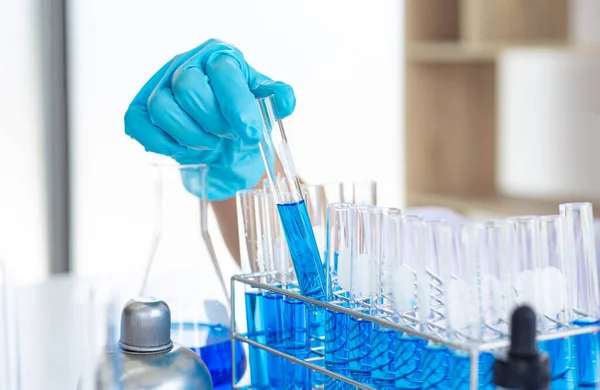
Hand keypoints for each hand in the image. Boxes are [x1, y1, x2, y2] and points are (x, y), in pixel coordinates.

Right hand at [124, 38, 295, 199]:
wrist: (224, 146)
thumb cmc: (242, 119)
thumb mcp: (266, 107)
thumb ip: (278, 100)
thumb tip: (285, 100)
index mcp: (221, 57)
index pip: (224, 73)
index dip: (238, 106)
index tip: (251, 133)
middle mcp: (187, 63)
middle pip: (188, 87)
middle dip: (212, 122)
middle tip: (228, 136)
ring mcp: (160, 85)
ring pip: (162, 107)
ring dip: (190, 136)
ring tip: (210, 143)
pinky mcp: (141, 109)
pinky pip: (139, 125)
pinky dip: (164, 144)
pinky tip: (186, 149)